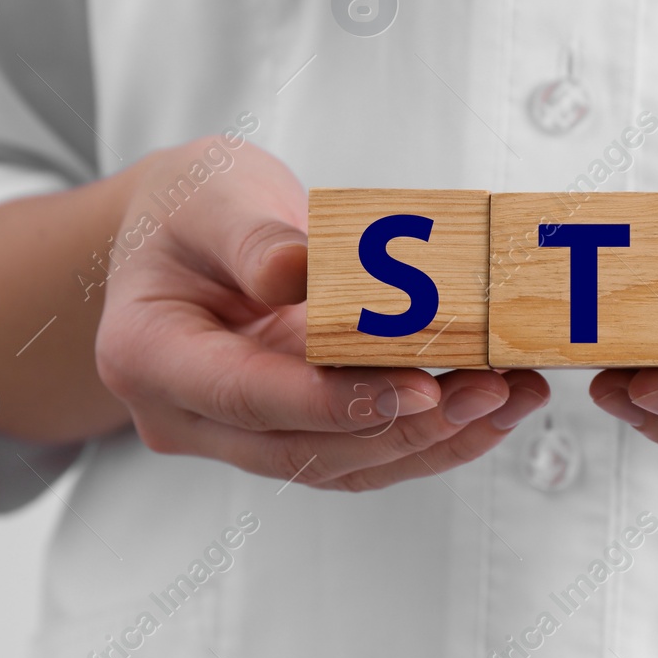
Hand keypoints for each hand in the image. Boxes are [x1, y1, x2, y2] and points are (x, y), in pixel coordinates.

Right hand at [95, 138, 548, 490]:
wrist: (178, 234)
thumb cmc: (188, 209)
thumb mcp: (213, 195)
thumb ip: (253, 237)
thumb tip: (299, 272)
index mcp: (147, 353)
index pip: (246, 393)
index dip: (335, 400)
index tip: (418, 389)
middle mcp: (185, 414)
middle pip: (303, 446)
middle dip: (406, 426)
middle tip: (490, 389)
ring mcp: (236, 435)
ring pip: (342, 463)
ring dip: (434, 439)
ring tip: (510, 395)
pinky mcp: (288, 433)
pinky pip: (362, 452)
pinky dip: (429, 434)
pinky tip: (491, 403)